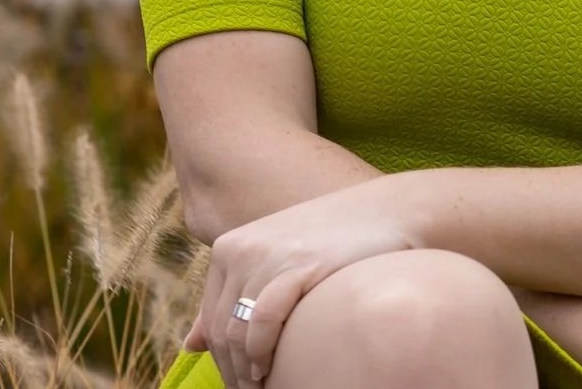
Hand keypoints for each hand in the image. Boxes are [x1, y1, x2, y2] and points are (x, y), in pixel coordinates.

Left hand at [184, 177, 420, 385]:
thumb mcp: (275, 261)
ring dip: (245, 371)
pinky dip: (261, 352)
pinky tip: (269, 369)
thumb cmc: (335, 241)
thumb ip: (234, 296)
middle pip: (222, 330)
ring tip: (263, 388)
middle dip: (232, 372)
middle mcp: (240, 249)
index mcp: (229, 247)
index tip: (240, 383)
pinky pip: (264, 320)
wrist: (391, 210)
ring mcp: (268, 255)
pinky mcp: (297, 265)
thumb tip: (190, 344)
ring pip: (238, 331)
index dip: (221, 362)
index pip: (211, 321)